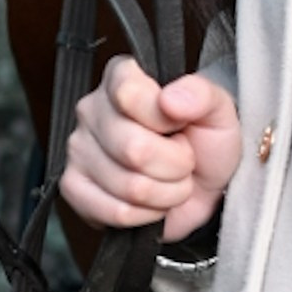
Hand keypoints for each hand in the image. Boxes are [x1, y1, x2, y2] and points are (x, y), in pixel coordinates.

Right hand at [59, 56, 241, 244]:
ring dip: (166, 192)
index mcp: (121, 77)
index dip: (165, 119)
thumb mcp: (218, 110)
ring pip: (129, 186)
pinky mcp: (74, 188)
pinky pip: (115, 212)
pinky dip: (146, 214)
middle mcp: (92, 108)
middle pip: (133, 148)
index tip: (180, 124)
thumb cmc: (205, 141)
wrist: (202, 186)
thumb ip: (201, 95)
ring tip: (169, 179)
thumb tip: (170, 99)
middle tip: (183, 159)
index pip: (129, 94)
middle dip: (175, 164)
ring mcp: (78, 149)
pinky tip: (150, 201)